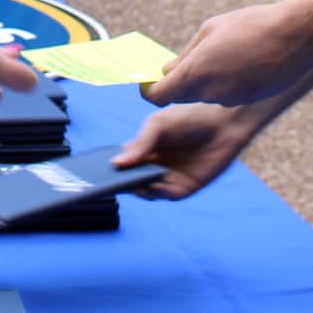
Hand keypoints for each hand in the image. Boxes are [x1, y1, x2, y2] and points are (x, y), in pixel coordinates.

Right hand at [114, 102, 259, 200]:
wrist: (222, 120)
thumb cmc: (189, 117)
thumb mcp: (158, 125)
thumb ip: (139, 143)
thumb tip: (116, 163)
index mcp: (144, 151)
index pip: (123, 164)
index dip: (108, 169)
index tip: (91, 172)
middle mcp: (154, 167)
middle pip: (131, 181)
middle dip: (118, 183)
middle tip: (103, 183)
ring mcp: (169, 178)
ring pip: (147, 191)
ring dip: (137, 189)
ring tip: (126, 184)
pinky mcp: (186, 187)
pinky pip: (167, 195)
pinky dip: (157, 192)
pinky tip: (151, 185)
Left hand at [142, 0, 312, 108]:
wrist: (298, 37)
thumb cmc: (251, 25)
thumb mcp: (210, 30)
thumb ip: (185, 55)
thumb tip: (168, 71)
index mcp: (194, 74)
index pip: (156, 97)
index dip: (149, 88)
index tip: (151, 77)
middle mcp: (210, 93)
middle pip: (180, 95)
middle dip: (179, 80)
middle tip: (190, 57)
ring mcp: (231, 99)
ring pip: (206, 93)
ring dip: (206, 78)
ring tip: (227, 51)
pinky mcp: (248, 100)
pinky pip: (227, 93)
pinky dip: (227, 81)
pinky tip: (244, 61)